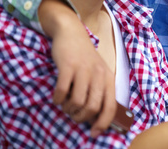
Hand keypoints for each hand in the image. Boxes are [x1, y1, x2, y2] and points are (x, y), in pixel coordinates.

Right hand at [39, 0, 115, 136]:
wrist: (71, 32)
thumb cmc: (84, 58)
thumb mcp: (98, 73)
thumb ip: (99, 91)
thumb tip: (97, 117)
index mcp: (108, 78)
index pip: (110, 106)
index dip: (103, 123)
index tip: (94, 133)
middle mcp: (99, 74)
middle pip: (92, 107)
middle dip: (81, 117)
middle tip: (73, 114)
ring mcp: (83, 69)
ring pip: (77, 102)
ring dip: (68, 109)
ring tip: (65, 104)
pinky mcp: (68, 66)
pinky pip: (62, 91)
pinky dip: (58, 99)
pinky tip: (57, 97)